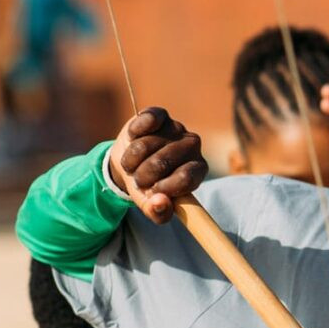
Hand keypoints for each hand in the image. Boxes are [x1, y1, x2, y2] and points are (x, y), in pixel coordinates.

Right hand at [106, 107, 207, 223]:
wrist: (130, 163)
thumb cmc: (147, 185)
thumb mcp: (151, 204)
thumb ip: (158, 212)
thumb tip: (160, 203)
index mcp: (198, 170)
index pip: (186, 178)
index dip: (164, 187)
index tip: (152, 192)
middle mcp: (192, 146)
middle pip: (162, 162)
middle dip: (142, 176)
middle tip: (138, 180)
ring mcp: (177, 128)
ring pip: (145, 145)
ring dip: (131, 160)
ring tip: (132, 165)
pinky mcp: (161, 115)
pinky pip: (148, 119)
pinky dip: (135, 131)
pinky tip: (134, 138)